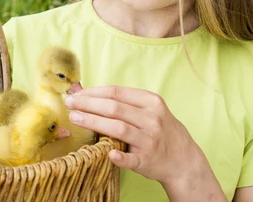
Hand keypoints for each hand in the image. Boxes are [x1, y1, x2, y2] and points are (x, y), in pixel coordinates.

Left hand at [64, 86, 205, 186]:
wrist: (183, 159)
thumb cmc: (157, 129)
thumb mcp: (147, 109)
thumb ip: (120, 101)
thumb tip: (82, 90)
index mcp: (151, 102)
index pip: (116, 92)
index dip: (93, 92)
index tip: (75, 94)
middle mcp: (152, 119)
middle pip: (114, 108)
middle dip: (88, 104)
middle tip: (69, 104)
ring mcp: (151, 140)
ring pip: (119, 129)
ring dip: (94, 122)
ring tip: (75, 118)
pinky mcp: (148, 161)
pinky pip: (132, 159)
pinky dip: (120, 157)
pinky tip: (107, 154)